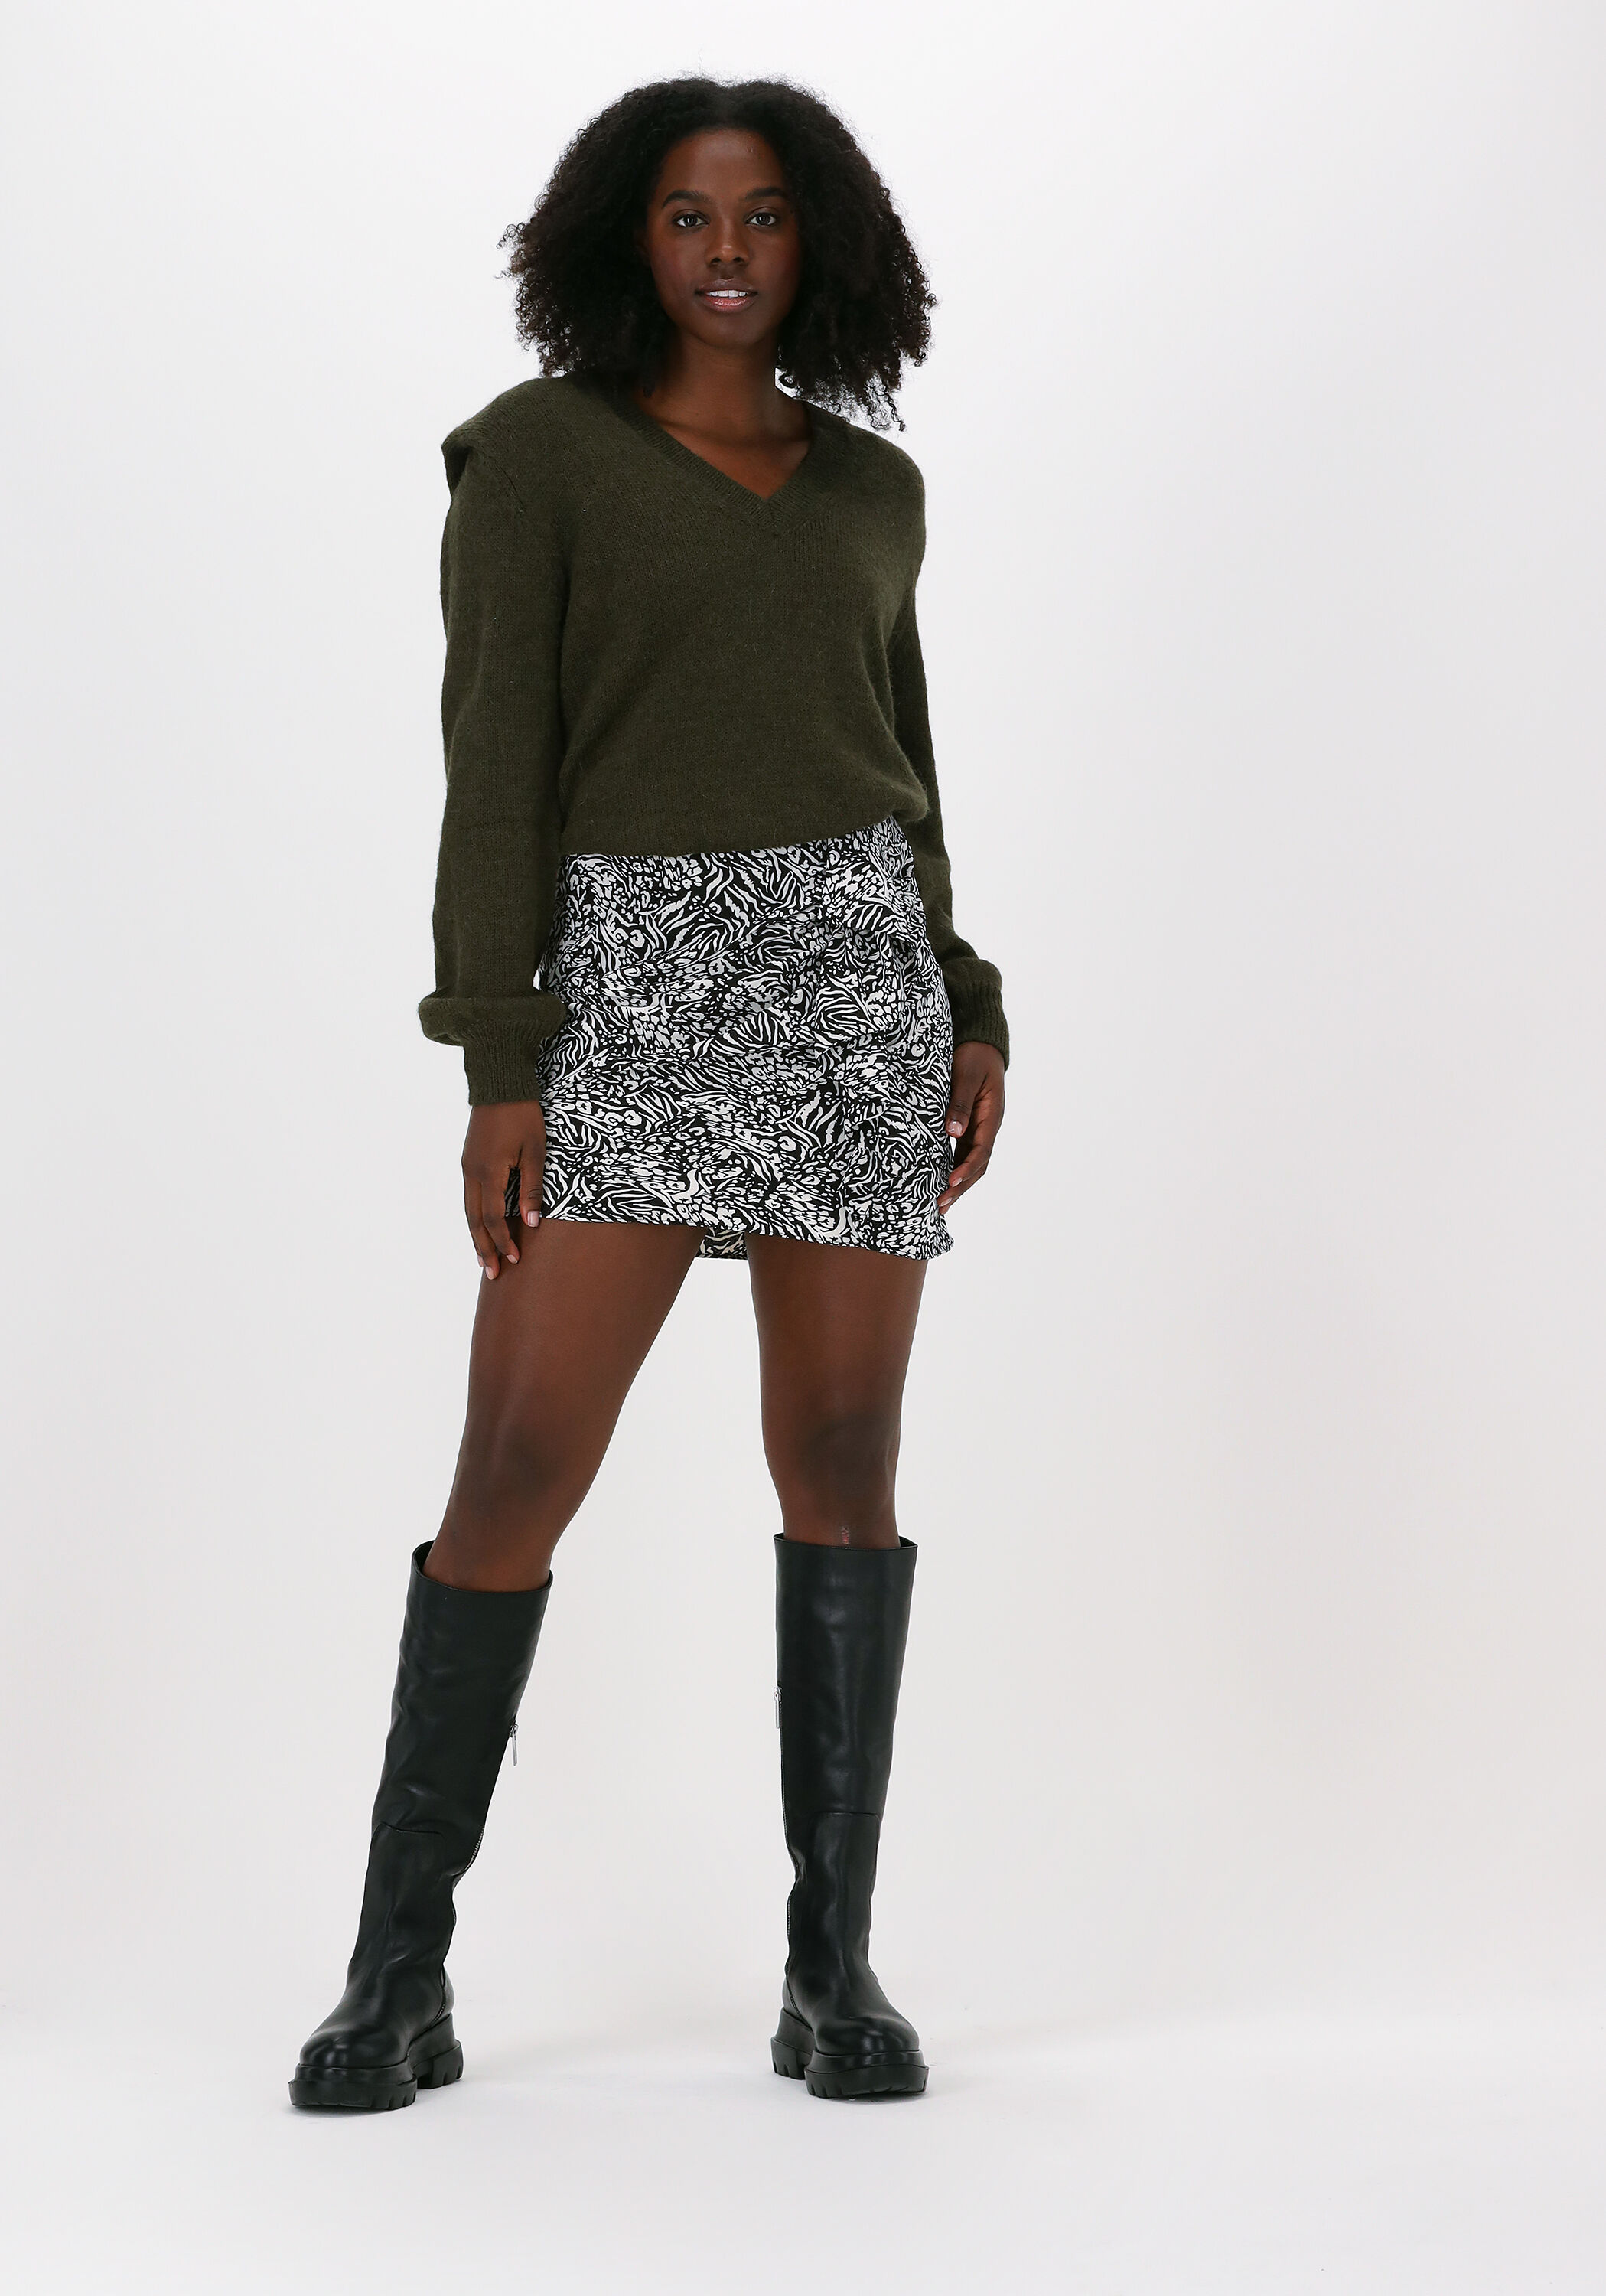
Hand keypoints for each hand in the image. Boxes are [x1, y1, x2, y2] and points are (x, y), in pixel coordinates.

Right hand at [462, 1100, 545, 1278]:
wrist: (499, 1083)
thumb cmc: (523, 1114)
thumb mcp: (535, 1150)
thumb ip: (532, 1188)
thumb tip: (530, 1224)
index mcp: (489, 1171)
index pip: (493, 1218)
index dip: (503, 1241)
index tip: (515, 1259)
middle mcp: (472, 1173)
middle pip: (475, 1220)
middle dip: (483, 1248)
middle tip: (491, 1274)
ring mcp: (467, 1166)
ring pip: (468, 1210)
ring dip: (476, 1236)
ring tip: (482, 1258)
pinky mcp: (468, 1160)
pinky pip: (469, 1197)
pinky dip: (474, 1217)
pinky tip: (481, 1226)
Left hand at [938, 1041, 1004, 1215]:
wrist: (981, 1046)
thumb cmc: (974, 1057)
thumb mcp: (966, 1075)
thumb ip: (959, 1103)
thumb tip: (953, 1133)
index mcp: (991, 1117)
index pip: (980, 1151)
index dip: (965, 1170)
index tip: (950, 1183)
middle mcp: (987, 1128)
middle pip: (977, 1165)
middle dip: (960, 1187)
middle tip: (941, 1205)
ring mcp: (979, 1129)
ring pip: (970, 1164)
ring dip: (958, 1184)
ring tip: (940, 1204)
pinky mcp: (968, 1128)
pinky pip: (962, 1154)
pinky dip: (953, 1170)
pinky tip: (940, 1182)